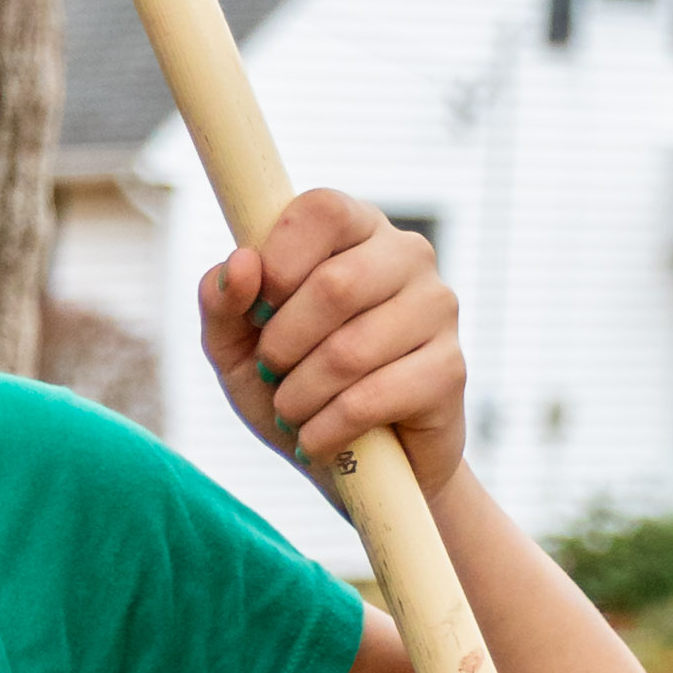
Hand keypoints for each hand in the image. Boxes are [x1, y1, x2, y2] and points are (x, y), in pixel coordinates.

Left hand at [202, 190, 467, 501]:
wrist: (349, 463)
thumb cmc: (291, 387)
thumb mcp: (236, 348)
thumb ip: (222, 304)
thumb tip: (239, 264)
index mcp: (355, 231)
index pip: (320, 209)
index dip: (277, 261)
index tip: (258, 310)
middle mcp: (406, 256)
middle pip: (334, 285)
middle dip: (281, 345)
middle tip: (270, 372)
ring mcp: (437, 308)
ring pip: (351, 349)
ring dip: (299, 396)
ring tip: (291, 411)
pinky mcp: (449, 368)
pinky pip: (372, 398)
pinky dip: (326, 429)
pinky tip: (316, 438)